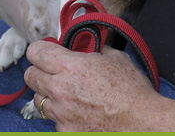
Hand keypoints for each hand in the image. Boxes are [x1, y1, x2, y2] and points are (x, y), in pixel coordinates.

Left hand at [24, 40, 159, 130]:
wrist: (144, 124)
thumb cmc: (133, 92)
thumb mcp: (115, 59)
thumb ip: (93, 50)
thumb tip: (84, 46)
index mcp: (71, 67)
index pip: (36, 52)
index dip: (40, 51)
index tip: (45, 53)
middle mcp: (60, 90)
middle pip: (30, 76)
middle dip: (39, 72)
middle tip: (52, 73)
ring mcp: (61, 113)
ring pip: (39, 100)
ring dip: (49, 96)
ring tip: (68, 96)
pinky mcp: (65, 131)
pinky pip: (54, 120)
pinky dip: (63, 116)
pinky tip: (79, 114)